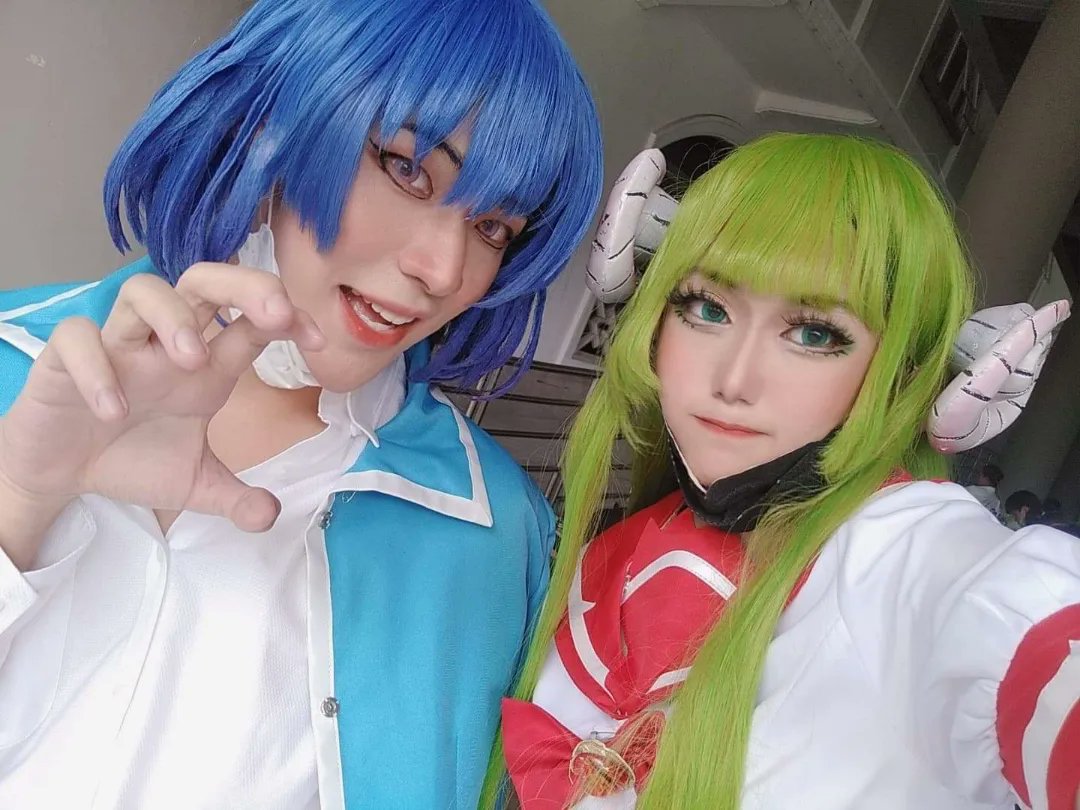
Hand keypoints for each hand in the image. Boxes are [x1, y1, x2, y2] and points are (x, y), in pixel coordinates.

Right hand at [0, 263, 324, 539]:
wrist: (61, 471)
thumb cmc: (131, 457)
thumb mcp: (194, 483)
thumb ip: (235, 498)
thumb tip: (271, 517)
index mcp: (207, 365)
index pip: (252, 321)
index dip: (289, 320)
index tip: (317, 341)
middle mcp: (166, 344)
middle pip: (205, 281)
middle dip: (244, 285)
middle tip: (274, 312)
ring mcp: (118, 345)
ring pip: (143, 290)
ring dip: (173, 316)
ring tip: (191, 360)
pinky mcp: (64, 359)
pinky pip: (76, 339)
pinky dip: (96, 367)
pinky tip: (114, 410)